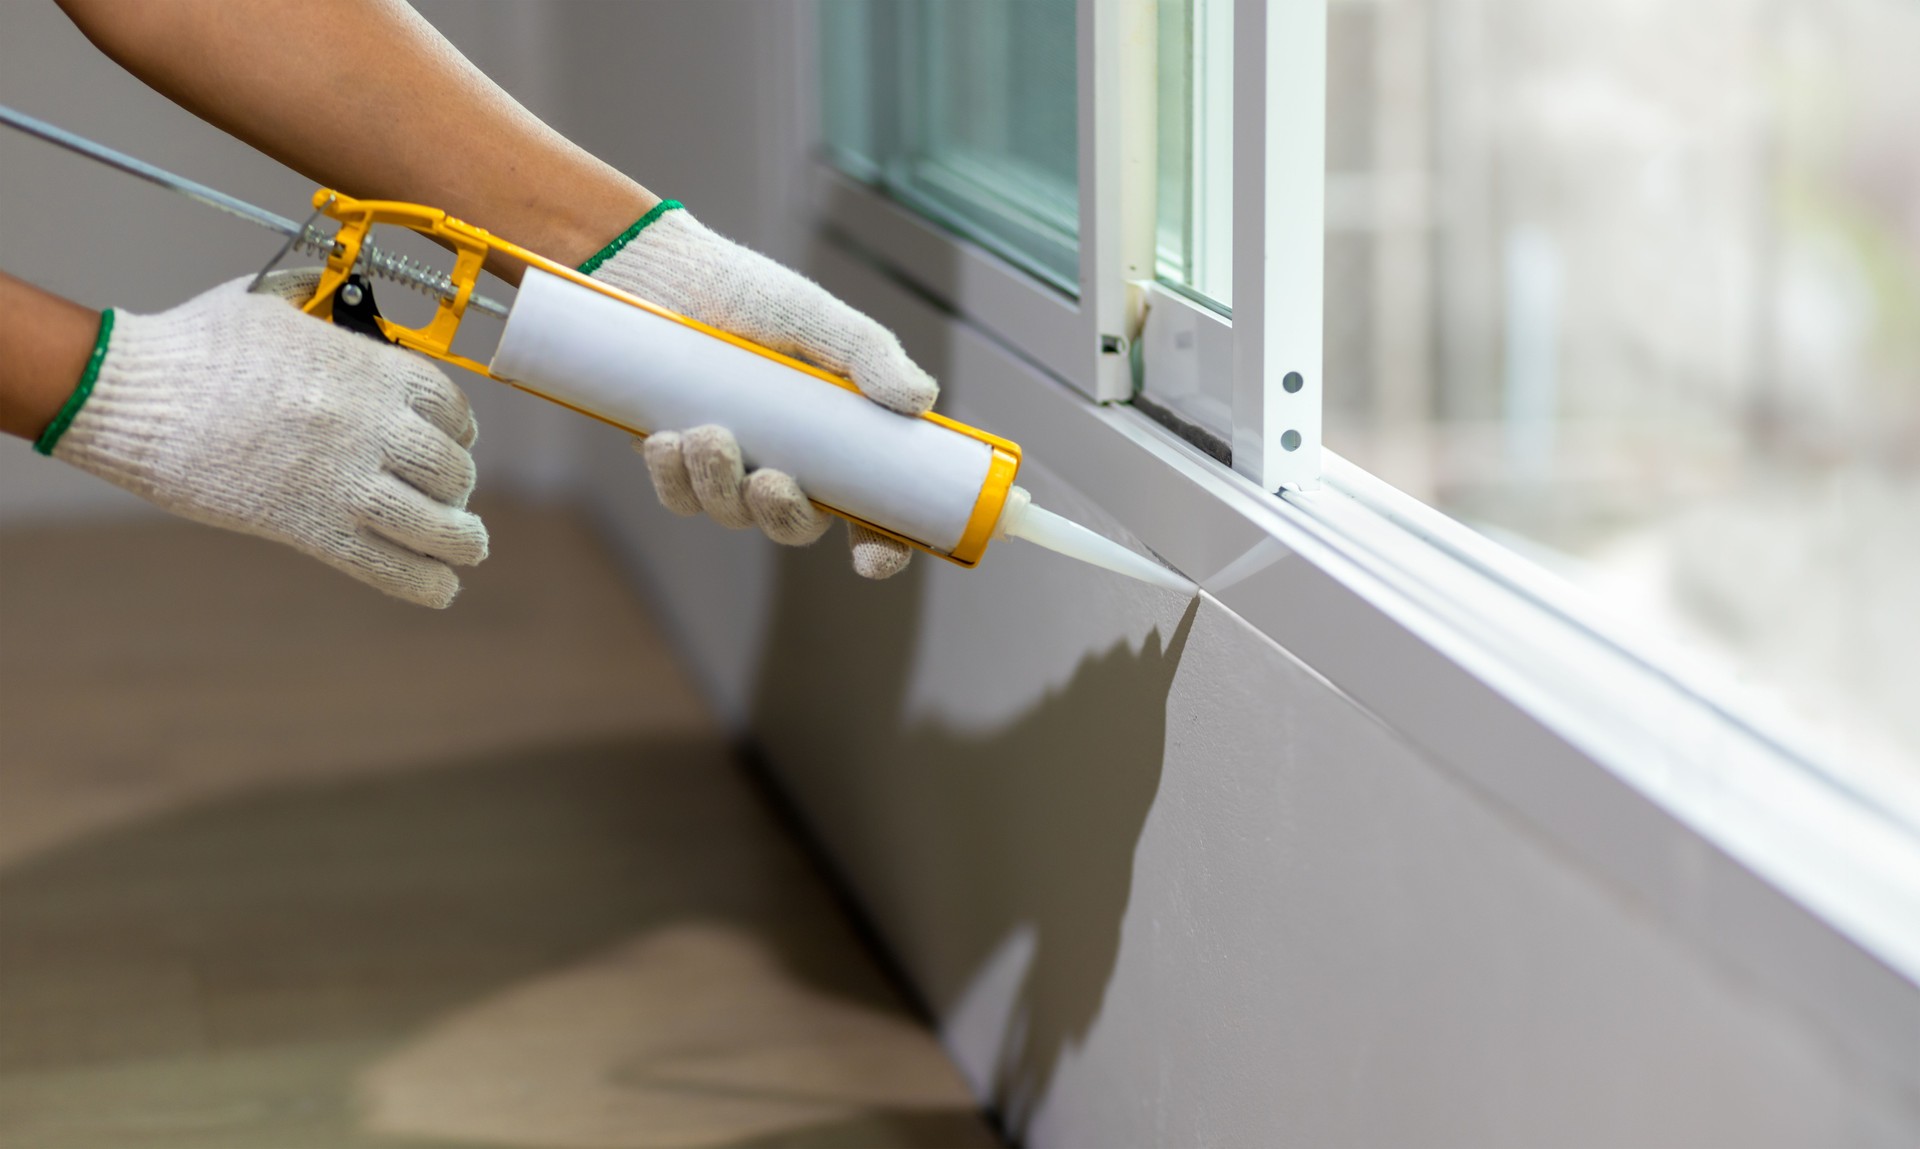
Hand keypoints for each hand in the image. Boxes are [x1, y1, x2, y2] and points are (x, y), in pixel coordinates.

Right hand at [46, 272, 487, 606]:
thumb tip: (333, 287)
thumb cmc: (194, 344)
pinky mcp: (308, 525)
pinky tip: (441, 589)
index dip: (461, 430)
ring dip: (460, 539)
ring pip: (432, 521)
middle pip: (450, 468)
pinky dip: (422, 582)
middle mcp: (369, 424)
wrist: (133, 393)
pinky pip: (385, 563)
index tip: (459, 444)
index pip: (450, 407)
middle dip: (458, 487)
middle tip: (451, 498)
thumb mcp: (268, 300)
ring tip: (468, 547)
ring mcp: (342, 478)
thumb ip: (314, 295)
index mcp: (368, 368)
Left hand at [586, 204, 937, 579]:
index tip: (873, 559)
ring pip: (732, 515)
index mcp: (837, 441)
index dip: (881, 547)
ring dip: (720, 487)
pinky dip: (675, 479)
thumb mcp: (817, 319)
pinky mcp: (678, 462)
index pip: (872, 512)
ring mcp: (731, 467)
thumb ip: (869, 355)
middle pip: (796, 526)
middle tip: (768, 481)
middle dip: (782, 516)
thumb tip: (921, 400)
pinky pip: (680, 498)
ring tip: (705, 433)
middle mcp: (788, 463)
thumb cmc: (748, 293)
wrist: (664, 272)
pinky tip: (667, 440)